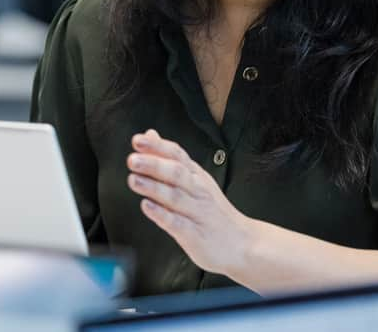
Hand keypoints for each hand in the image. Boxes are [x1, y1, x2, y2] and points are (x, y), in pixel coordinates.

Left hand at [126, 129, 255, 275]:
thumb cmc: (213, 211)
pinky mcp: (195, 234)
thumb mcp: (195, 179)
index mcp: (196, 176)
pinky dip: (162, 214)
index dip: (157, 147)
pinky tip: (147, 207)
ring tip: (134, 180)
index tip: (137, 140)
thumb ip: (170, 158)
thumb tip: (150, 135)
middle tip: (133, 160)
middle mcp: (197, 191)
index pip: (177, 155)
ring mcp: (197, 212)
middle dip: (154, 165)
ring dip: (153, 188)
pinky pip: (177, 223)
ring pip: (175, 197)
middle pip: (176, 173)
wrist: (244, 243)